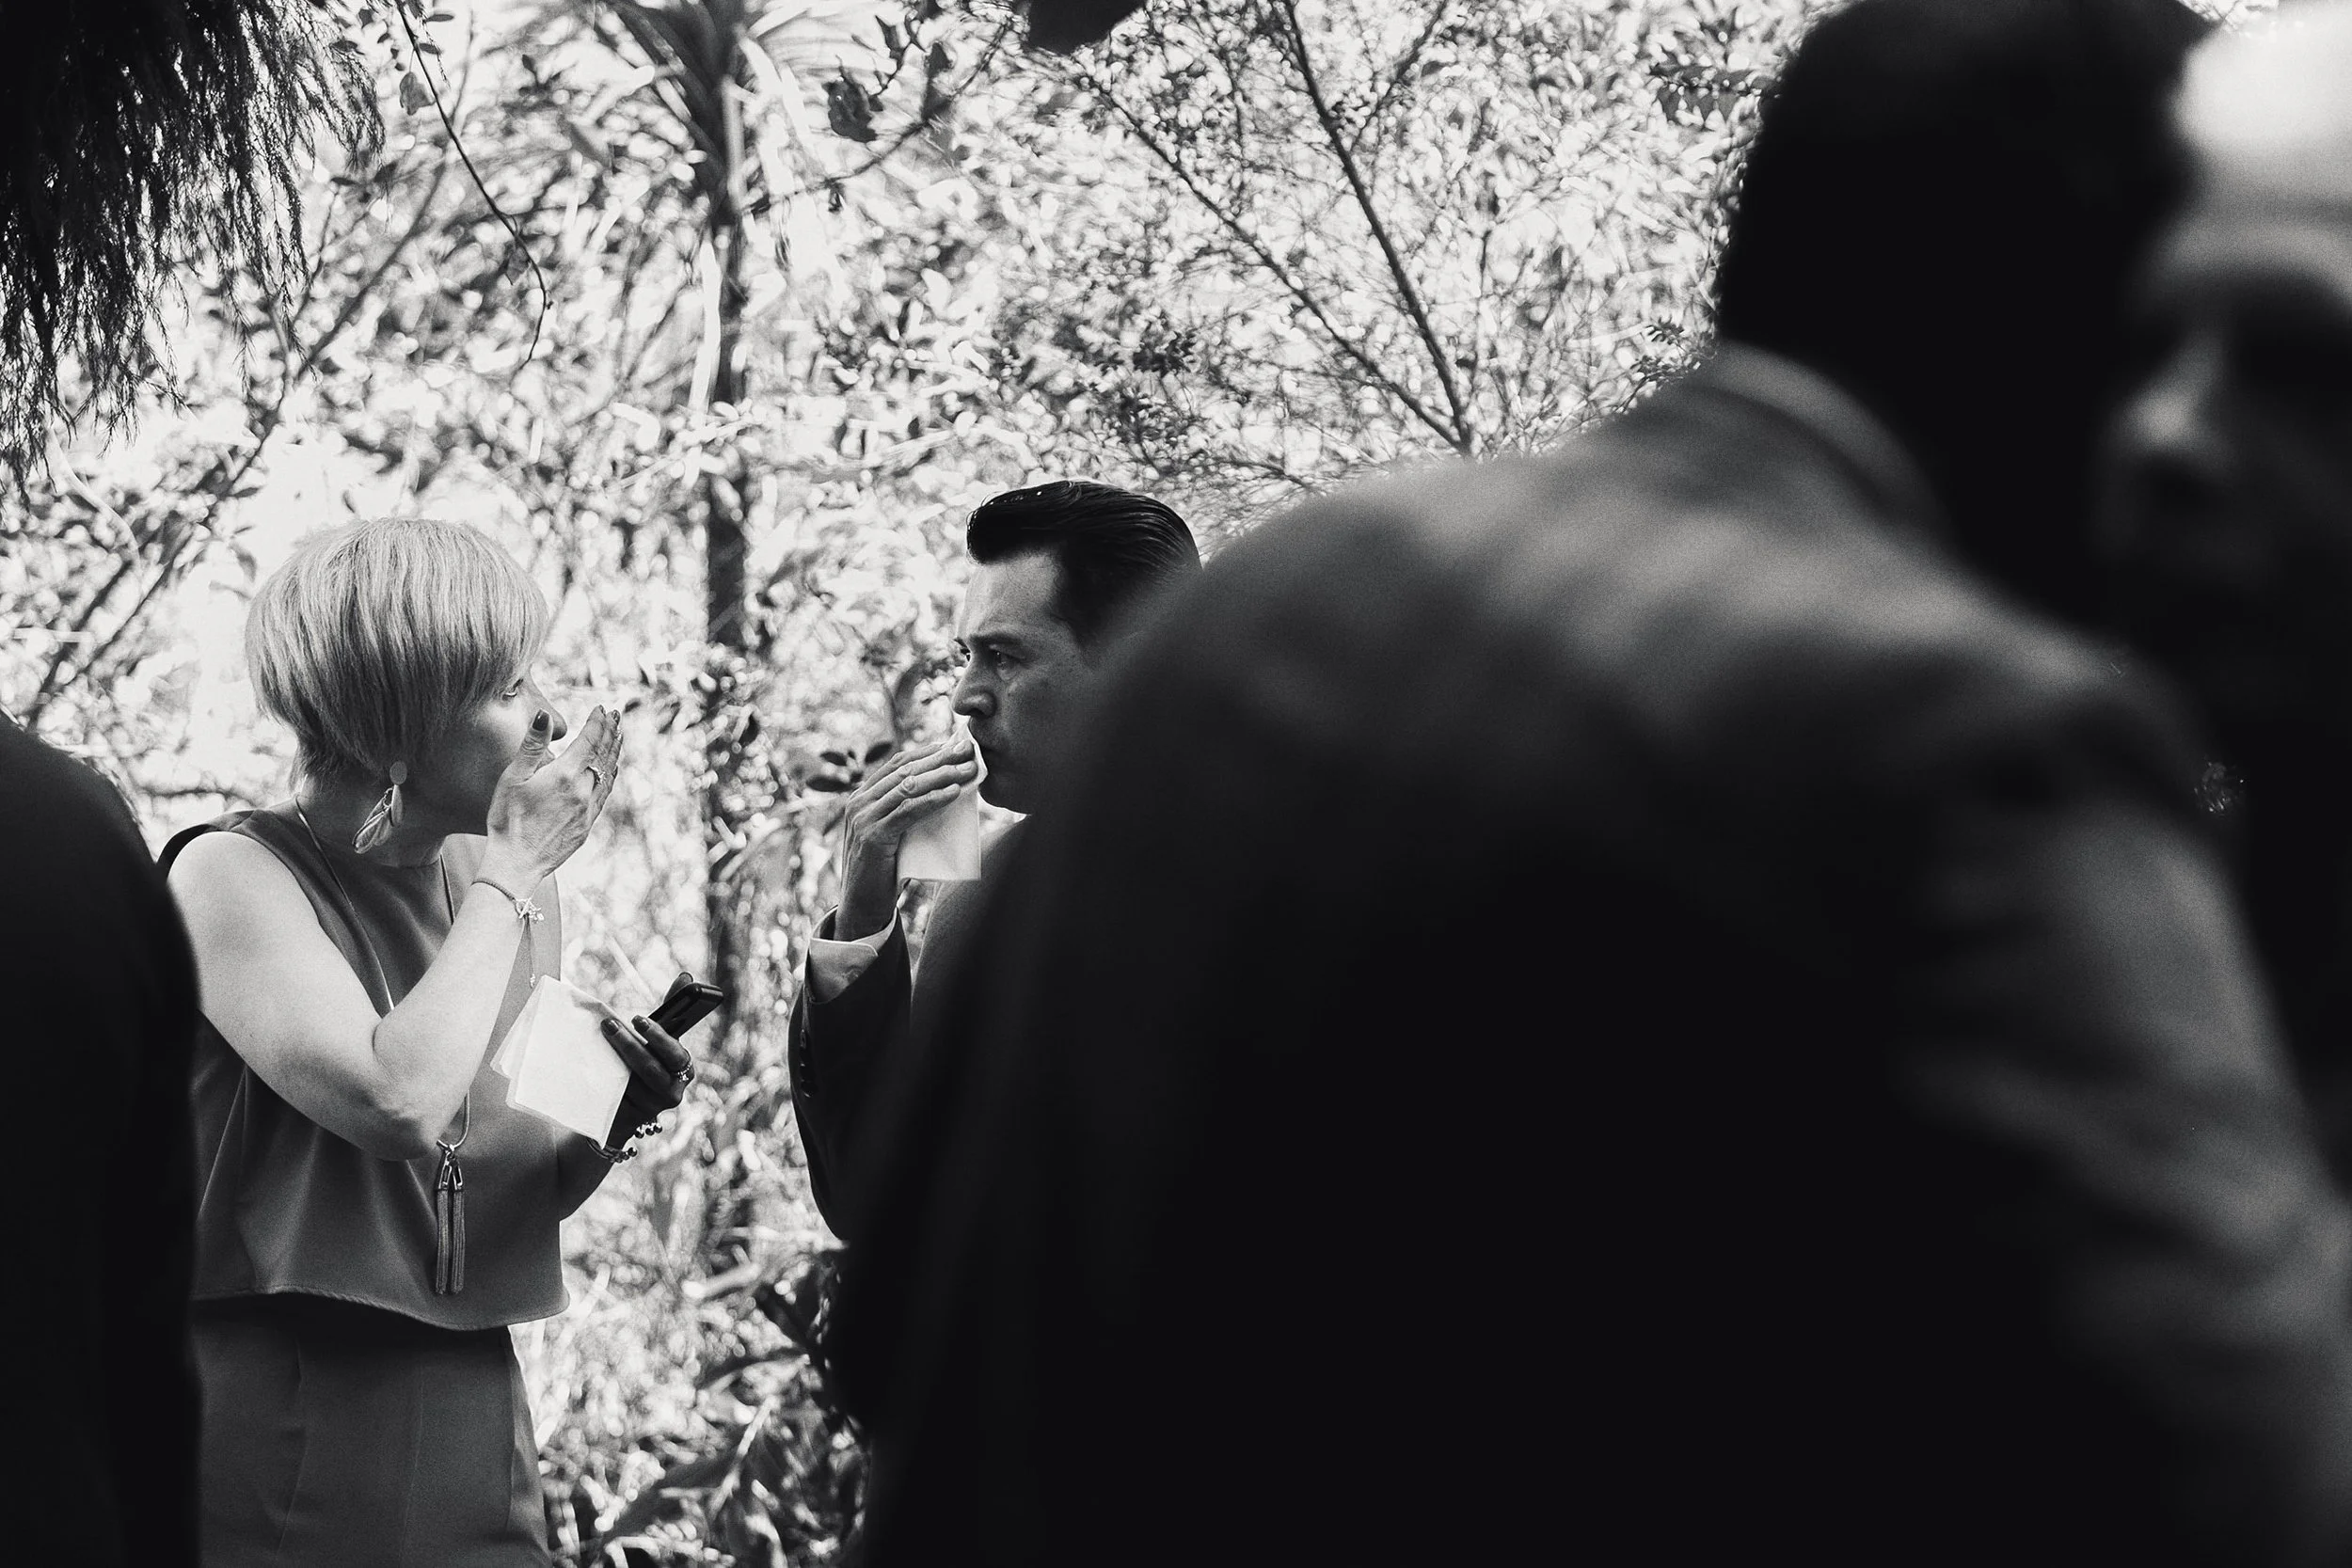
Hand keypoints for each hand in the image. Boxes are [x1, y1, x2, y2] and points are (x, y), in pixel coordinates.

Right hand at [484, 705, 621, 886]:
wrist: (515, 863)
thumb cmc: (507, 819)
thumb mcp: (513, 777)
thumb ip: (532, 745)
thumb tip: (546, 716)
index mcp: (565, 775)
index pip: (589, 740)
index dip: (597, 722)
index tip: (603, 708)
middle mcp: (583, 791)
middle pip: (603, 755)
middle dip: (610, 732)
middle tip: (616, 715)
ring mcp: (587, 810)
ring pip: (608, 775)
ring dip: (614, 752)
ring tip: (618, 736)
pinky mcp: (586, 826)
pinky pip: (605, 795)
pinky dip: (610, 777)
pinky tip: (611, 771)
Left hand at [598, 1011, 693, 1150]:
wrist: (622, 1108)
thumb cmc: (641, 1065)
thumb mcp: (653, 1040)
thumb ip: (670, 1011)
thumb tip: (685, 977)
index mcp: (682, 1068)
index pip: (676, 1053)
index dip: (658, 1037)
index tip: (637, 1020)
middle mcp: (672, 1090)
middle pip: (651, 1069)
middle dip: (628, 1046)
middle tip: (608, 1025)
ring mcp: (651, 1108)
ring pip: (631, 1085)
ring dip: (611, 1063)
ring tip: (595, 1044)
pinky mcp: (630, 1120)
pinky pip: (615, 1100)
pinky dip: (603, 1083)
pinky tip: (591, 1069)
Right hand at [836, 734, 976, 939]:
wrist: (863, 907)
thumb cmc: (884, 871)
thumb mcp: (895, 834)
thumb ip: (908, 812)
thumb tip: (948, 790)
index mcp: (862, 797)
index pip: (898, 763)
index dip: (928, 751)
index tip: (955, 744)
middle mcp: (858, 802)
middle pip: (905, 770)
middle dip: (940, 758)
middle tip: (969, 750)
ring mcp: (863, 819)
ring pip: (908, 787)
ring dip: (943, 775)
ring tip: (969, 769)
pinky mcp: (873, 837)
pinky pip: (908, 811)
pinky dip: (933, 800)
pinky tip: (953, 793)